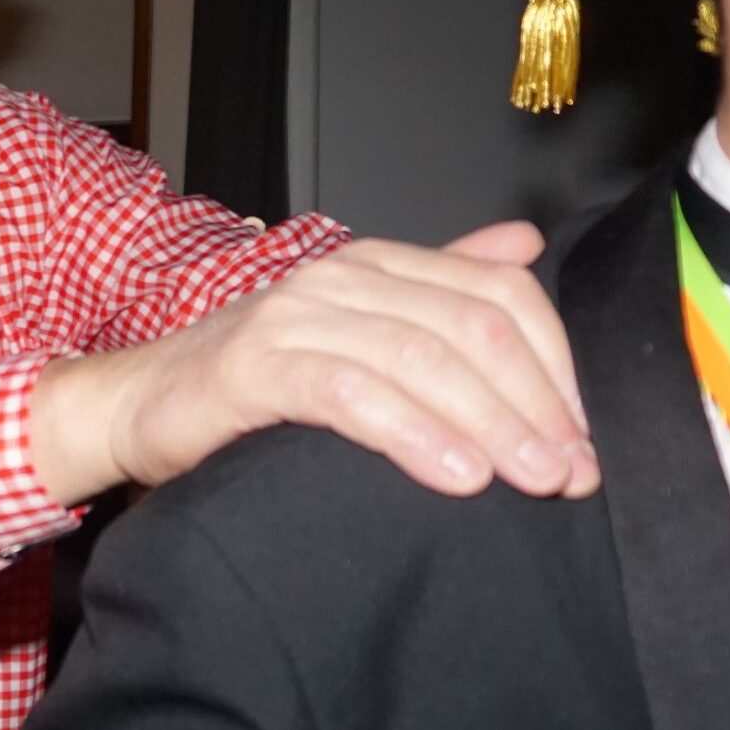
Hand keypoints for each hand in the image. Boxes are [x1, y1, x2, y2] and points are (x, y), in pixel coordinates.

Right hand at [30, 223, 597, 505]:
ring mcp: (298, 315)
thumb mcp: (360, 331)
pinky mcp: (256, 364)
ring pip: (420, 357)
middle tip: (574, 474)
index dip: (556, 365)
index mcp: (380, 265)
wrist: (141, 401)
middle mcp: (344, 277)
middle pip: (470, 327)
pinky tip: (456, 477)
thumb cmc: (260, 379)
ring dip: (490, 424)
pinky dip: (412, 433)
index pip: (498, 296)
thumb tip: (527, 247)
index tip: (588, 438)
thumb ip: (441, 288)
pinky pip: (349, 393)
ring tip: (535, 481)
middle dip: (535, 403)